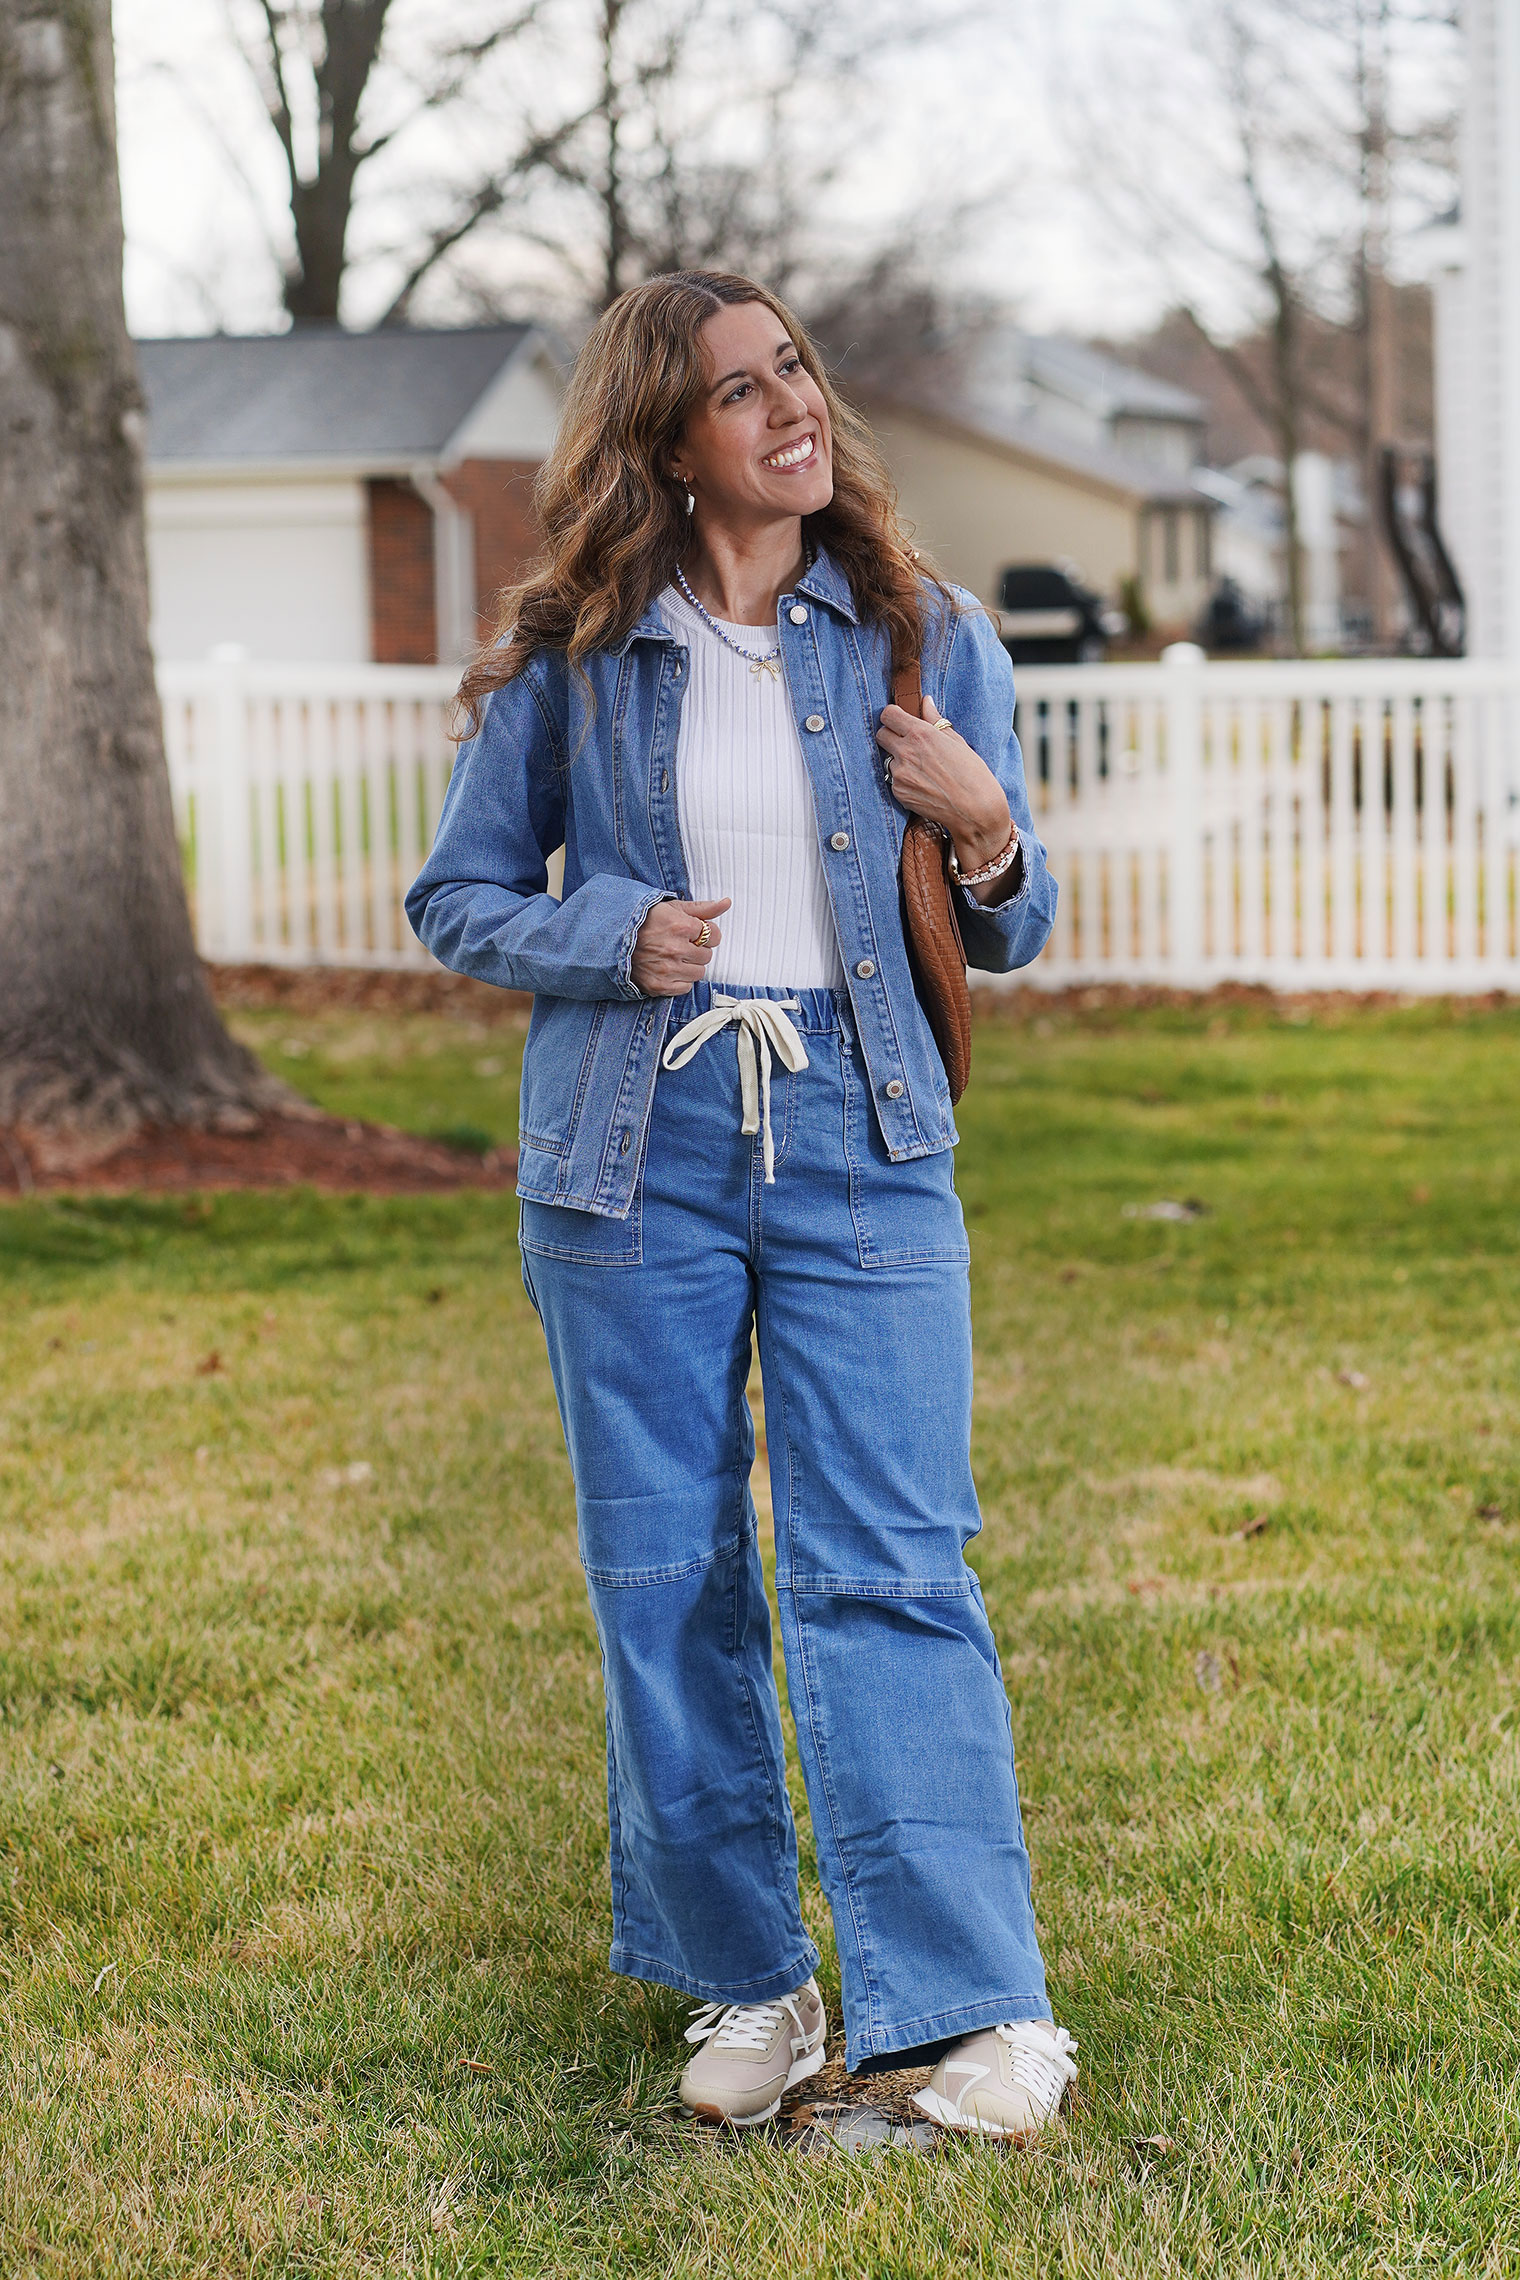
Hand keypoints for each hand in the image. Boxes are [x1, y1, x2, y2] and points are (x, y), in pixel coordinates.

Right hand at [630, 897, 731, 995]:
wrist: (613, 940)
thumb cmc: (644, 921)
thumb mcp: (672, 908)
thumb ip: (702, 908)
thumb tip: (727, 902)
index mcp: (681, 926)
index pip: (714, 935)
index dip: (705, 934)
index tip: (693, 934)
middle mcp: (676, 949)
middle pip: (707, 955)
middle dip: (697, 949)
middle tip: (680, 944)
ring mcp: (668, 969)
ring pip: (699, 972)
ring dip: (690, 966)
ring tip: (674, 957)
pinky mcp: (660, 985)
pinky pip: (685, 987)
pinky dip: (680, 980)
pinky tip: (668, 969)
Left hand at [876, 691, 1011, 879]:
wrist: (974, 810)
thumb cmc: (972, 774)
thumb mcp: (956, 741)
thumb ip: (935, 720)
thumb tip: (925, 701)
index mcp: (920, 733)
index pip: (888, 714)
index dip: (893, 716)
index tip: (899, 720)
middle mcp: (906, 752)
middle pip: (881, 734)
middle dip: (891, 735)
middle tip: (907, 742)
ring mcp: (899, 774)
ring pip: (887, 759)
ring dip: (899, 760)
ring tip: (922, 769)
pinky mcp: (898, 792)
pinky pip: (893, 779)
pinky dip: (903, 780)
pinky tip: (923, 784)